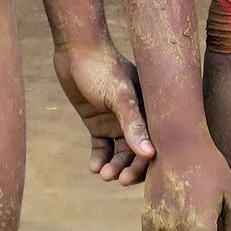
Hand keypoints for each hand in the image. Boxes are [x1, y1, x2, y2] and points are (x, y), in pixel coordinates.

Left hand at [54, 40, 154, 184]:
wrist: (76, 50)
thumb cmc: (103, 68)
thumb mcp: (120, 96)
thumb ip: (133, 124)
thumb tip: (149, 154)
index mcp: (149, 110)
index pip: (153, 143)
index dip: (145, 164)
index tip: (132, 178)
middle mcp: (136, 118)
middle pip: (137, 152)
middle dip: (129, 168)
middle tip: (118, 179)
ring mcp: (116, 122)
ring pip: (119, 153)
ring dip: (113, 165)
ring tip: (103, 174)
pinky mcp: (98, 123)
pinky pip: (102, 147)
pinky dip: (99, 158)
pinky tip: (94, 167)